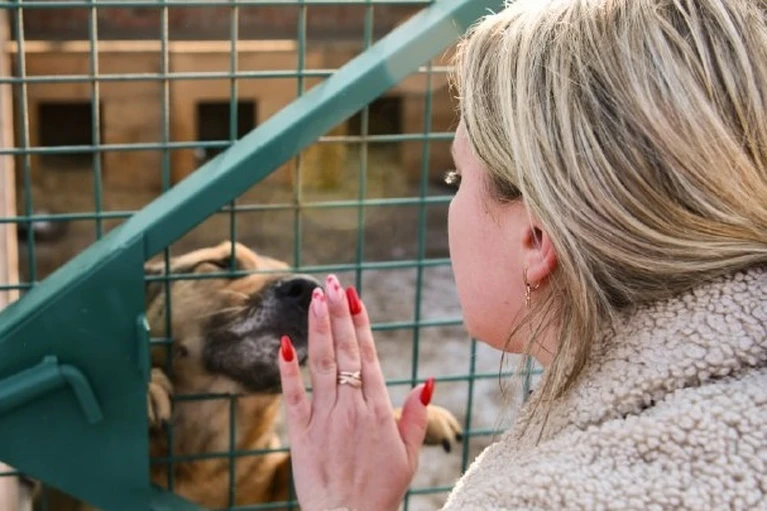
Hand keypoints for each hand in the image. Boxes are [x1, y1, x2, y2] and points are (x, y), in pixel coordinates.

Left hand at [278, 274, 434, 510]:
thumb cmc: (380, 490)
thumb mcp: (408, 455)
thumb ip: (415, 416)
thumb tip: (426, 381)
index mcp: (377, 410)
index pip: (367, 356)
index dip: (359, 323)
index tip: (353, 296)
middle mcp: (350, 408)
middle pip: (344, 352)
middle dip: (339, 314)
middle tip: (332, 283)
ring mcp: (324, 419)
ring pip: (321, 365)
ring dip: (318, 330)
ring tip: (316, 299)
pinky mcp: (301, 433)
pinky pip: (293, 397)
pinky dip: (287, 371)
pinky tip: (284, 344)